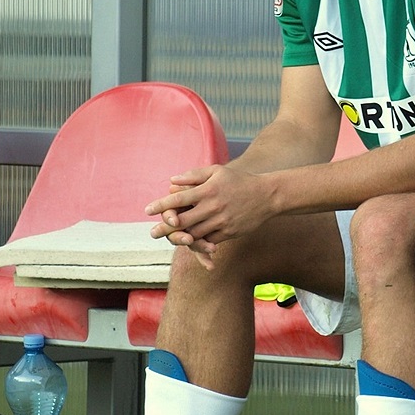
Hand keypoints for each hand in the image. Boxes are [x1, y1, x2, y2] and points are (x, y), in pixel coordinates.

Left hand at [145, 164, 274, 256]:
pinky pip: (209, 241)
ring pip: (195, 233)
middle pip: (183, 220)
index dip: (161, 205)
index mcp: (208, 190)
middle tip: (152, 232)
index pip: (179, 198)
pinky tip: (190, 242)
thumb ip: (193, 175)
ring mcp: (221, 221)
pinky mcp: (229, 232)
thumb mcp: (217, 171)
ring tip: (169, 238)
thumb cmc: (239, 181)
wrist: (267, 196)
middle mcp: (213, 206)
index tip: (147, 210)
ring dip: (180, 237)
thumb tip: (171, 181)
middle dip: (165, 227)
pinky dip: (199, 242)